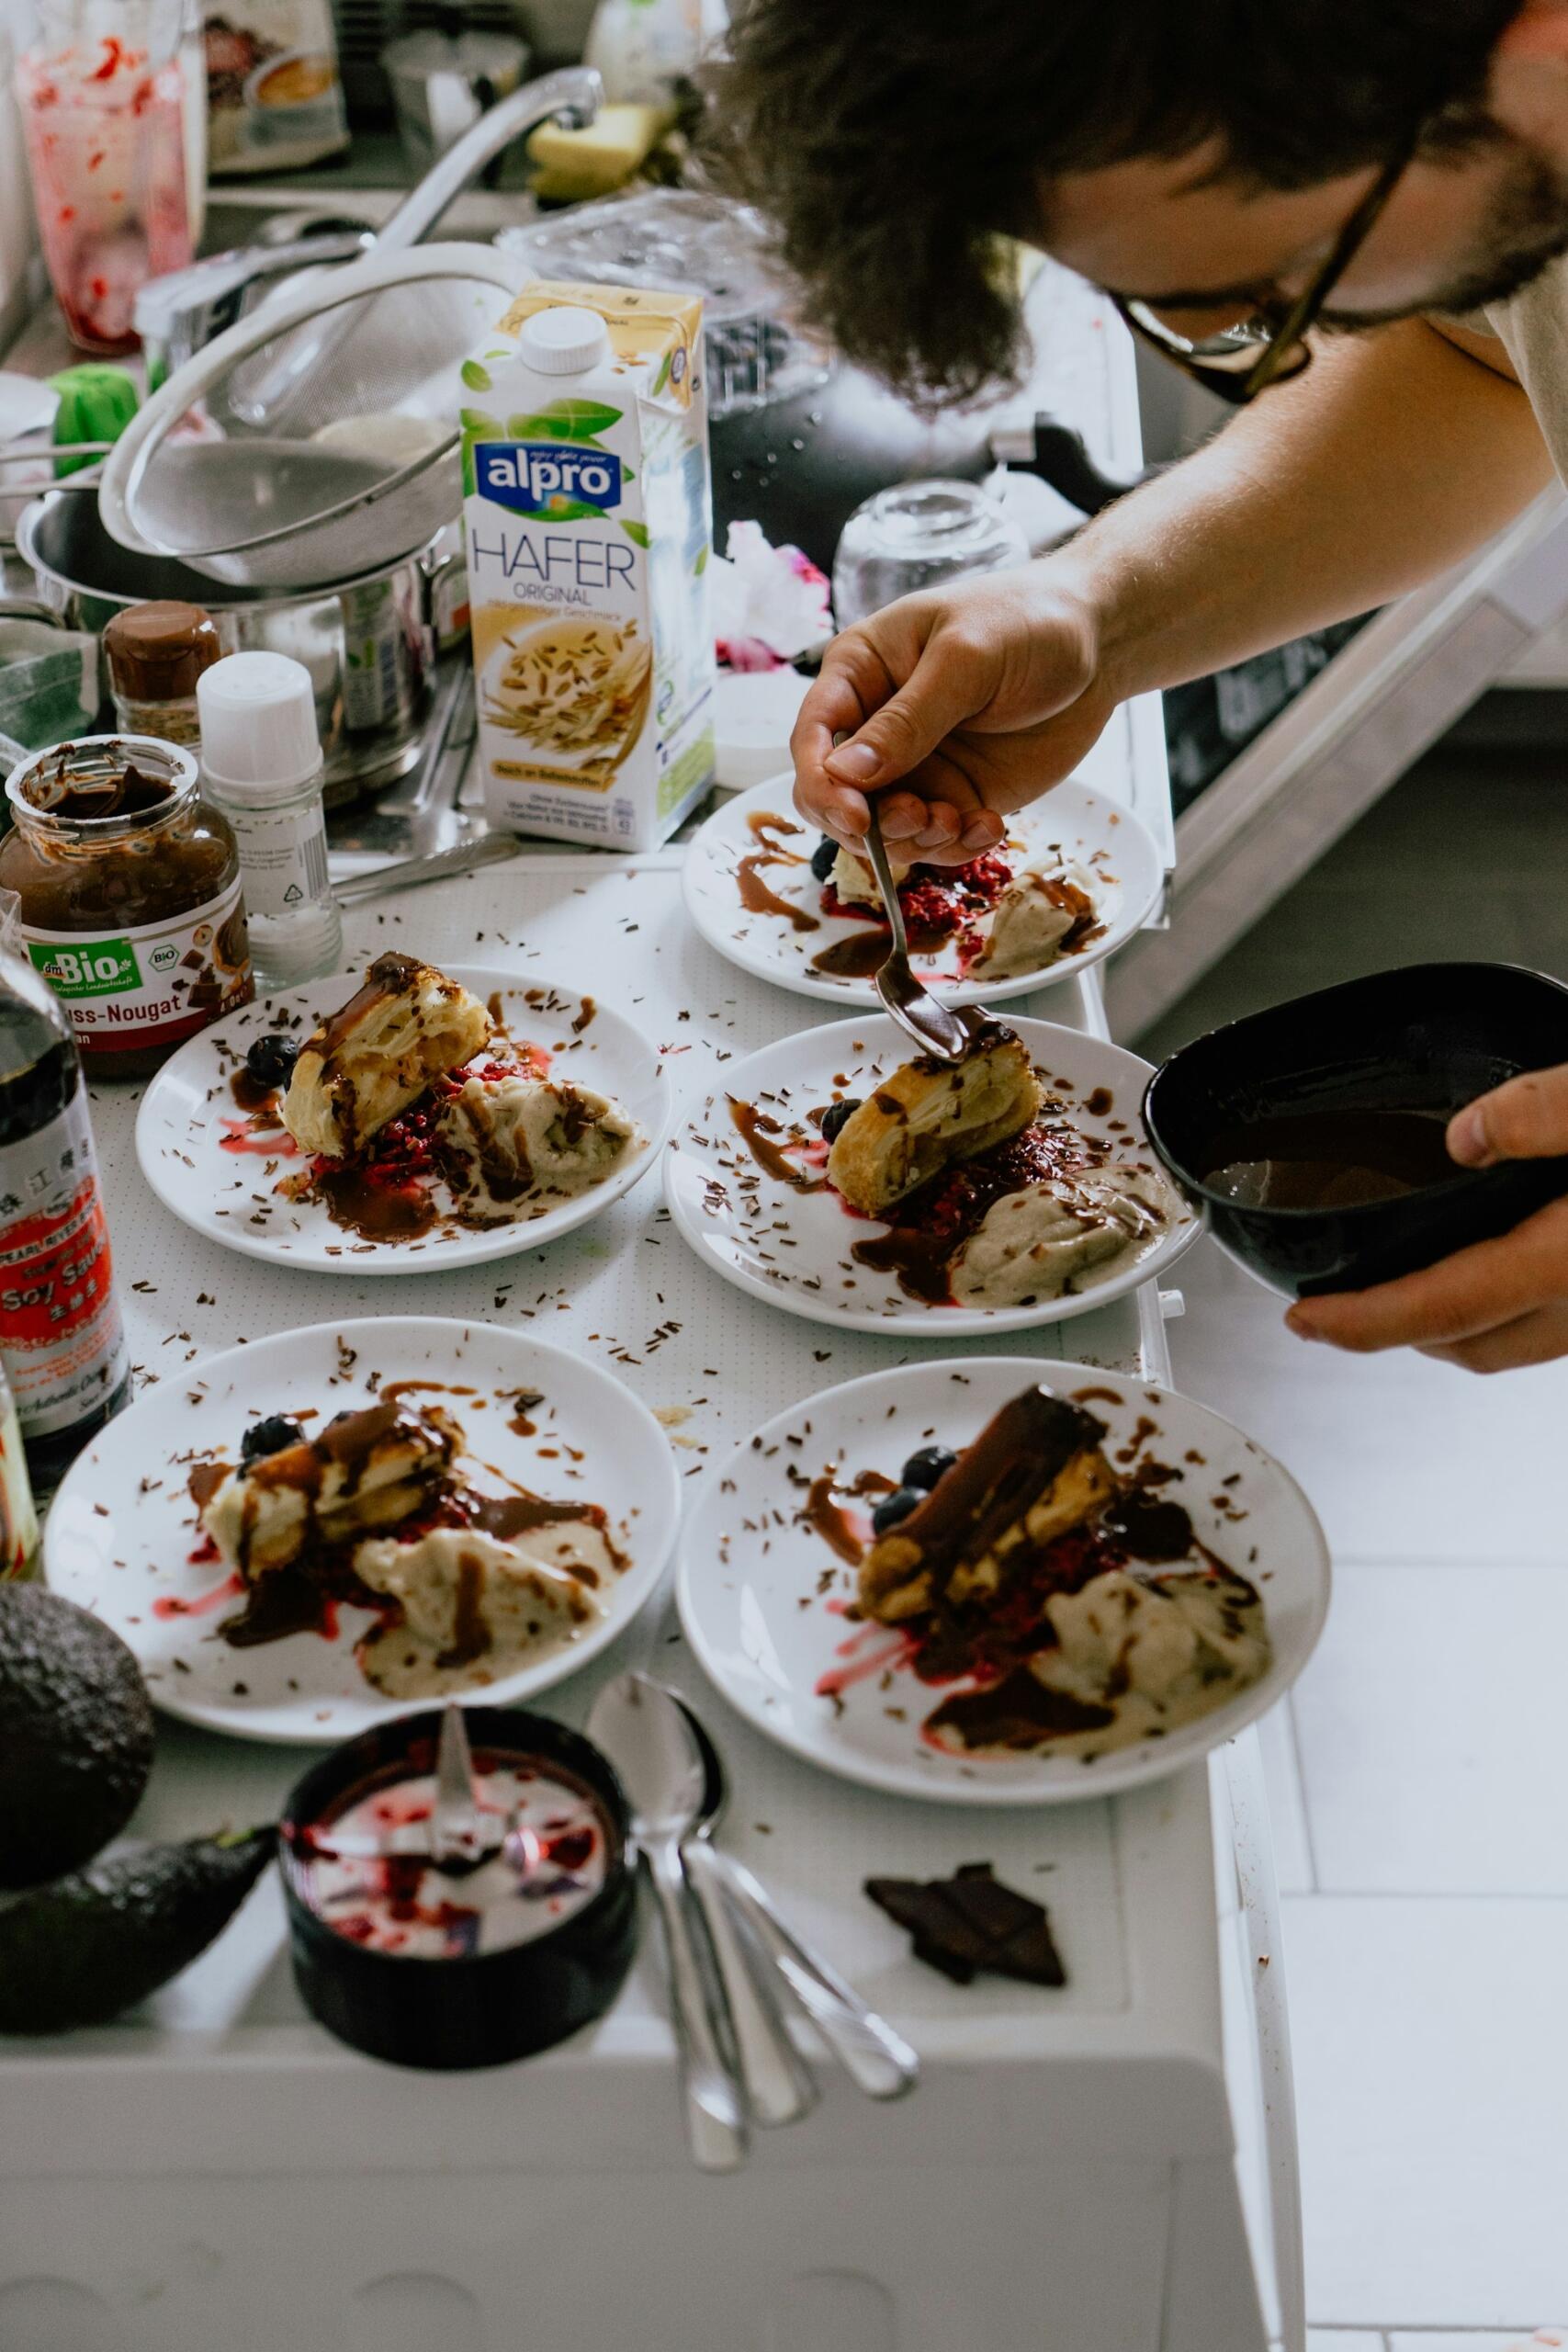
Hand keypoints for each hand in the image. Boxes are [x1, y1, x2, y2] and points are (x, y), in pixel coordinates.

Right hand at [790, 564, 1116, 864]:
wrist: (1096, 643)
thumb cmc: (1027, 622)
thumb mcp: (966, 659)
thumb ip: (909, 719)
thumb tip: (846, 773)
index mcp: (860, 673)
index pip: (814, 739)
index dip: (823, 785)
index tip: (858, 817)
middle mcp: (876, 725)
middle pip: (835, 798)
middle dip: (870, 824)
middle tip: (923, 817)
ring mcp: (915, 765)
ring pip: (882, 831)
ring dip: (915, 841)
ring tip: (960, 821)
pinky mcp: (954, 794)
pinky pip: (934, 842)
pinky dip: (955, 848)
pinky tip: (990, 825)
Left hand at [1286, 1064, 1567, 1370]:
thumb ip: (1546, 1113)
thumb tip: (1467, 1136)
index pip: (1443, 1306)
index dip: (1361, 1321)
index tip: (1303, 1319)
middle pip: (1467, 1344)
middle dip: (1390, 1331)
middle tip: (1330, 1311)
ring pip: (1507, 1342)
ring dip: (1444, 1326)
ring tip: (1391, 1291)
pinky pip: (1543, 1322)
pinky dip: (1492, 1308)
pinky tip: (1480, 1262)